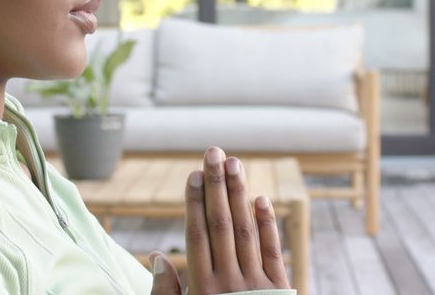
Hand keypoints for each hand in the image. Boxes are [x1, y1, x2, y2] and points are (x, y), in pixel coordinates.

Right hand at [151, 147, 290, 294]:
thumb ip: (165, 291)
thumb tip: (156, 256)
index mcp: (202, 289)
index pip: (197, 235)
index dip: (196, 202)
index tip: (195, 173)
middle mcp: (228, 283)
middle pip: (221, 225)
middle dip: (217, 186)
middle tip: (214, 153)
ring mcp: (255, 286)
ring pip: (245, 232)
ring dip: (239, 194)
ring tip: (234, 164)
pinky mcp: (278, 290)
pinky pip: (272, 252)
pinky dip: (266, 224)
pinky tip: (261, 199)